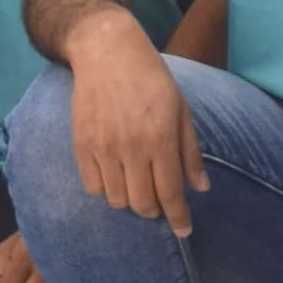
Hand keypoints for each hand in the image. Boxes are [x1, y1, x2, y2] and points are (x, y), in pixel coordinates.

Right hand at [63, 23, 203, 234]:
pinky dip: (106, 189)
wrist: (106, 51)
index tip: (185, 231)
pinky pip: (93, 187)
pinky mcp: (81, 144)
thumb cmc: (151, 77)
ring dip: (130, 201)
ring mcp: (103, 147)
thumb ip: (189, 151)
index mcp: (160, 138)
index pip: (170, 193)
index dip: (179, 218)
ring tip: (137, 186)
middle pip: (142, 204)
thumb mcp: (181, 109)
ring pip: (116, 200)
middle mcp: (131, 147)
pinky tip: (116, 176)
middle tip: (160, 201)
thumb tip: (200, 189)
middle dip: (155, 210)